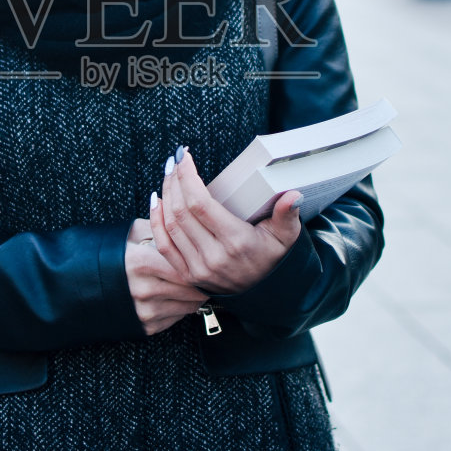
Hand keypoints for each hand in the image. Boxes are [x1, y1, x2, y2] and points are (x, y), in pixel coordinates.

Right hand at [125, 218, 208, 334]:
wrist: (88, 284)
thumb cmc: (114, 253)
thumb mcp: (134, 233)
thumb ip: (162, 229)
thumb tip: (188, 218)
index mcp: (142, 262)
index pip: (185, 266)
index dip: (200, 263)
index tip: (207, 260)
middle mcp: (144, 289)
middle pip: (191, 288)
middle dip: (203, 282)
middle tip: (210, 274)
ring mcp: (145, 310)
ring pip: (188, 306)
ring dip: (197, 296)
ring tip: (197, 285)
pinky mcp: (146, 326)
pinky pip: (177, 318)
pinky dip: (183, 308)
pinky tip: (180, 297)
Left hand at [151, 149, 301, 295]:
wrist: (263, 293)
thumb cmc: (273, 256)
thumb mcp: (286, 236)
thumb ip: (288, 214)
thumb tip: (293, 195)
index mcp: (236, 242)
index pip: (200, 204)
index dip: (187, 177)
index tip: (184, 157)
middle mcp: (213, 257)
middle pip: (181, 212)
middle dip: (174, 181)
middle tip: (175, 161)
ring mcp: (198, 268)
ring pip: (170, 225)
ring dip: (166, 196)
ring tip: (168, 175)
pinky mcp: (187, 275)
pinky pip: (164, 245)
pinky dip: (156, 221)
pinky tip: (157, 201)